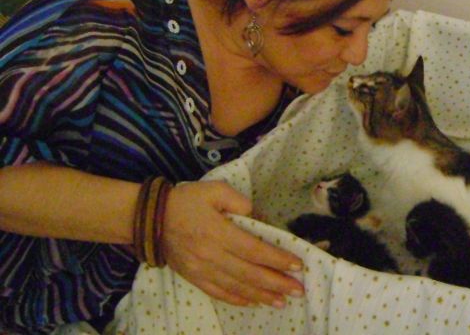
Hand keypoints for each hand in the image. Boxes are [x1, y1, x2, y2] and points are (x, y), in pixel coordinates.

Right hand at [161, 180, 303, 306]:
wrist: (150, 218)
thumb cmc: (187, 200)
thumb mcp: (215, 190)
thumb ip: (240, 202)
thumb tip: (261, 220)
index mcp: (218, 232)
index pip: (254, 250)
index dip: (277, 259)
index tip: (297, 264)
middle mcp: (211, 255)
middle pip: (249, 273)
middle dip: (276, 283)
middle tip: (298, 290)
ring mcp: (201, 270)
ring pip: (236, 287)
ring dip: (261, 295)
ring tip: (281, 301)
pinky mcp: (193, 278)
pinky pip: (218, 292)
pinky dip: (237, 299)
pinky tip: (253, 302)